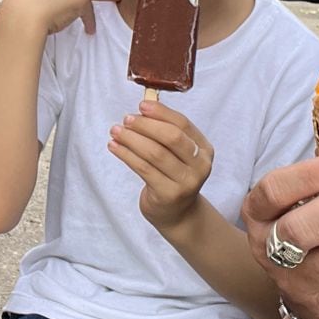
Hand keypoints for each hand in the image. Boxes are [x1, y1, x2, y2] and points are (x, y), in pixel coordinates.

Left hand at [108, 99, 211, 230]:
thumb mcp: (177, 153)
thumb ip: (165, 131)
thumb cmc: (172, 175)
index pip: (183, 124)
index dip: (161, 113)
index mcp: (204, 149)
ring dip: (132, 139)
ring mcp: (186, 182)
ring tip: (115, 131)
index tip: (141, 105)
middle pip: (171, 138)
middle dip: (146, 125)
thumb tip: (144, 107)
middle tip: (126, 119)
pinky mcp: (169, 194)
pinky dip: (126, 155)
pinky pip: (143, 169)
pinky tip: (114, 147)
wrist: (177, 213)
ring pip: (155, 153)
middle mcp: (200, 165)